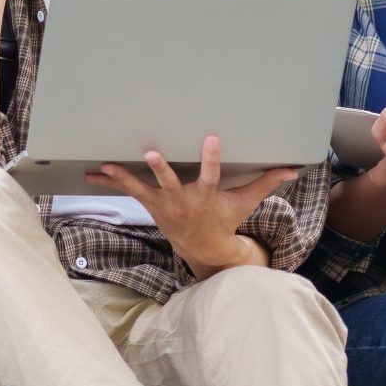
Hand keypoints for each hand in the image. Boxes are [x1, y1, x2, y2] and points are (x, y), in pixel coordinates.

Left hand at [88, 136, 296, 275]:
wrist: (202, 247)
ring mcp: (163, 203)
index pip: (211, 174)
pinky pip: (127, 190)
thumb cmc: (225, 219)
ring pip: (141, 187)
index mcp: (206, 195)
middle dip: (160, 168)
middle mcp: (182, 200)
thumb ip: (266, 182)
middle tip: (151, 153)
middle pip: (170, 181)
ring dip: (124, 176)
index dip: (211, 157)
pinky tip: (90, 173)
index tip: (211, 138)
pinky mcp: (150, 204)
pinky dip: (109, 181)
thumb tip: (294, 170)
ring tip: (106, 163)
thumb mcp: (246, 202)